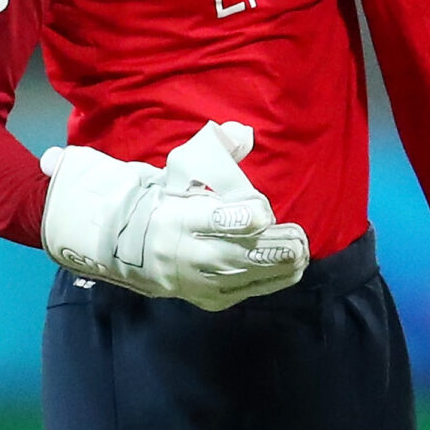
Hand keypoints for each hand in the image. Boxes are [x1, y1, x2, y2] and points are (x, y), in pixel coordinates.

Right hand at [39, 120, 309, 310]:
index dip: (246, 217)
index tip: (263, 212)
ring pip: (242, 275)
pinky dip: (271, 280)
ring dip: (277, 265)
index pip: (216, 220)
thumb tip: (240, 131)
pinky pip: (244, 291)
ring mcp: (194, 280)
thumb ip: (215, 152)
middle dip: (271, 247)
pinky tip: (292, 269)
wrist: (129, 246)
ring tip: (300, 252)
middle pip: (235, 253)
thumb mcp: (181, 172)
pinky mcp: (205, 298)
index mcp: (178, 217)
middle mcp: (185, 252)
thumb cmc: (166, 201)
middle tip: (298, 237)